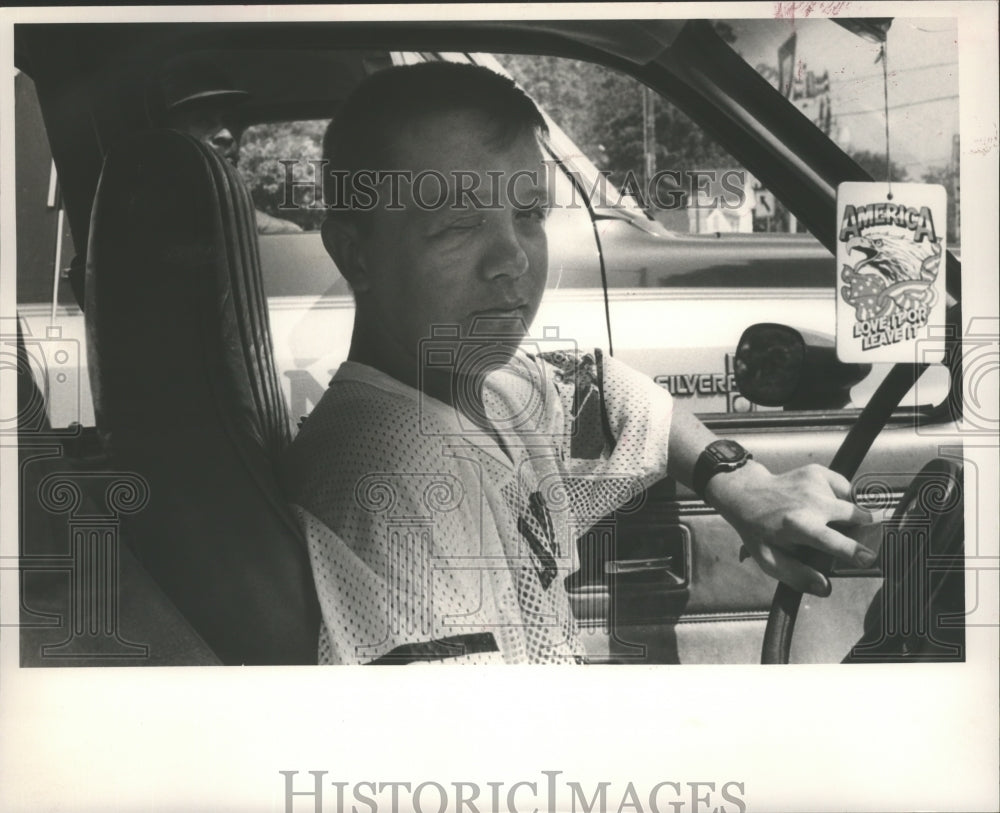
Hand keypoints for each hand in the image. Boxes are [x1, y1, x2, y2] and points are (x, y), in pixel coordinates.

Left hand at [704, 461, 876, 596]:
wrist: (747, 494)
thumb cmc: (759, 530)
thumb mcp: (770, 560)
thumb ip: (797, 576)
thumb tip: (825, 588)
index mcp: (798, 526)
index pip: (833, 541)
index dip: (854, 551)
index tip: (870, 558)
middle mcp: (809, 502)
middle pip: (854, 515)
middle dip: (864, 527)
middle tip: (861, 536)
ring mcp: (815, 483)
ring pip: (852, 501)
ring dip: (848, 513)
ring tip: (829, 519)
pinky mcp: (818, 472)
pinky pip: (844, 488)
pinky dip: (840, 498)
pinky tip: (824, 504)